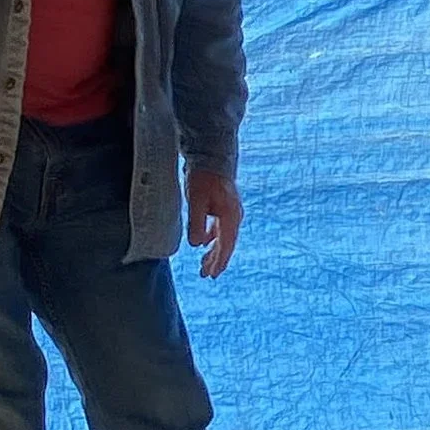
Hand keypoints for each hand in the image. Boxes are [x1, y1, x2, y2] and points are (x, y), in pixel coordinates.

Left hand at [188, 163, 242, 278]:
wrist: (212, 154)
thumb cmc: (204, 175)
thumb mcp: (196, 199)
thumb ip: (197, 222)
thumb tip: (196, 244)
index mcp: (230, 216)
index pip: (226, 245)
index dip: (219, 261)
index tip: (212, 275)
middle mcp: (233, 216)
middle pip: (226, 244)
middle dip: (217, 260)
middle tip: (207, 275)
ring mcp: (230, 211)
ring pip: (223, 237)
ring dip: (214, 252)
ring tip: (205, 265)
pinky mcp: (223, 206)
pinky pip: (220, 228)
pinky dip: (213, 239)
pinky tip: (205, 243)